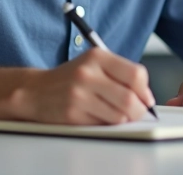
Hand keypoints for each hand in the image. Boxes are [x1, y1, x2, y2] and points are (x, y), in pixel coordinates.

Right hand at [13, 49, 154, 124]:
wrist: (36, 91)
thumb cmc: (70, 79)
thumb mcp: (94, 64)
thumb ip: (120, 74)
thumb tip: (146, 96)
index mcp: (97, 56)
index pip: (136, 74)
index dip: (145, 90)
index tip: (145, 98)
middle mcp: (87, 73)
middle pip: (130, 98)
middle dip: (139, 110)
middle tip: (137, 113)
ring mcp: (79, 94)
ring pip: (119, 115)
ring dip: (123, 119)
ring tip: (115, 114)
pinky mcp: (72, 113)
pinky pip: (103, 125)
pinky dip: (107, 124)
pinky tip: (98, 116)